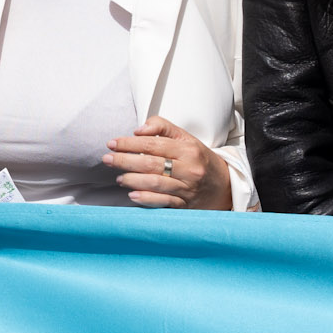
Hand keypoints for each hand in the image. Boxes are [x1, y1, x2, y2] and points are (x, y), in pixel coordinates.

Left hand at [103, 117, 232, 209]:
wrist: (225, 185)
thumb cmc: (199, 159)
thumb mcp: (185, 138)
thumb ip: (162, 127)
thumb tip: (138, 130)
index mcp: (188, 150)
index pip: (153, 145)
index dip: (129, 144)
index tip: (112, 143)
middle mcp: (189, 169)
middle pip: (151, 164)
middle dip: (125, 161)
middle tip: (107, 159)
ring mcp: (188, 189)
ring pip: (156, 184)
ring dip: (132, 180)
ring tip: (118, 177)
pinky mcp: (186, 205)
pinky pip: (164, 203)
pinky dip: (147, 199)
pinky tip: (132, 195)